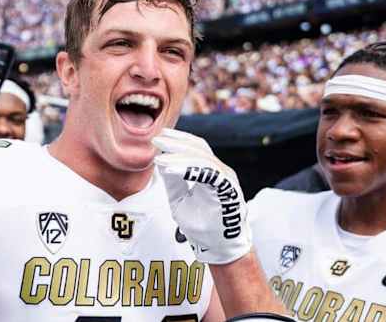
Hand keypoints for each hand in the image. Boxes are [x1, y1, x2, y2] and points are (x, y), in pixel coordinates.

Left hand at [152, 128, 251, 264]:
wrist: (219, 248)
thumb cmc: (202, 226)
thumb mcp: (180, 200)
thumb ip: (172, 182)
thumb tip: (161, 161)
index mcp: (212, 172)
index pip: (197, 148)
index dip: (179, 139)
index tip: (159, 137)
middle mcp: (222, 172)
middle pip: (200, 148)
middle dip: (177, 143)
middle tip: (157, 140)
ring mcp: (227, 180)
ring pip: (204, 159)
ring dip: (180, 155)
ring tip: (160, 157)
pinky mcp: (229, 190)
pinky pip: (209, 174)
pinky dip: (188, 169)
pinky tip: (171, 168)